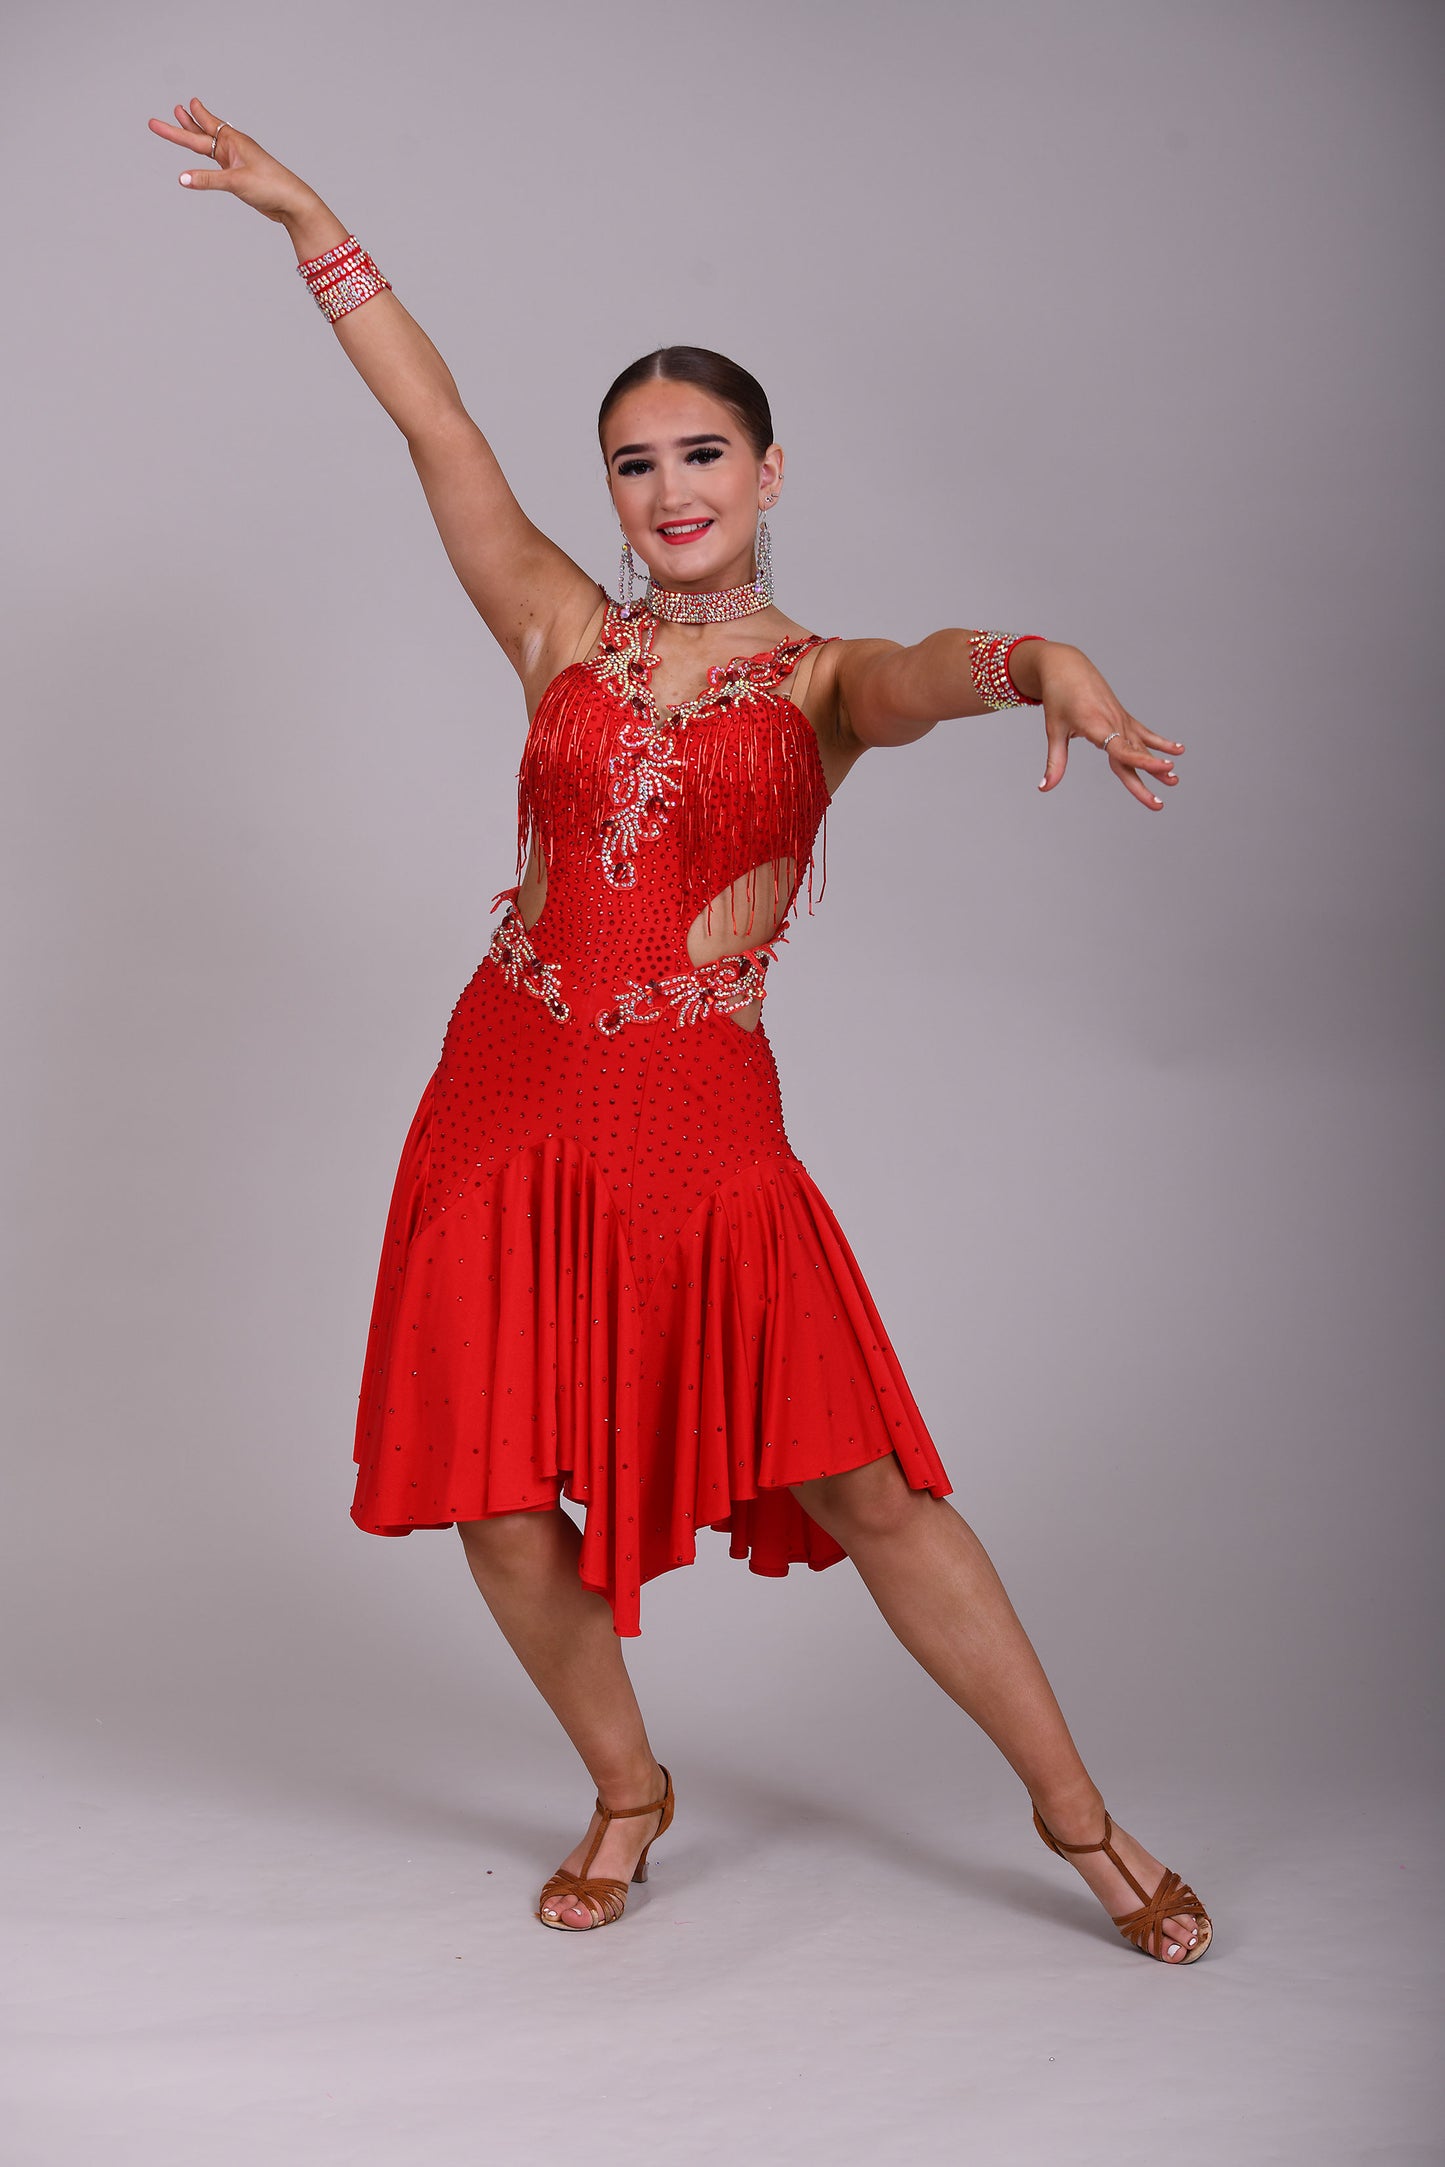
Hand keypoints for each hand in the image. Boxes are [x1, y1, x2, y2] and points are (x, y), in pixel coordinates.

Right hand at [146, 96, 316, 224]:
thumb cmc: (270, 186)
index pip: (203, 128)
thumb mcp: (235, 181)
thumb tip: (182, 179)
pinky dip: (205, 158)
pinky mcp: (238, 175)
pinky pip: (215, 163)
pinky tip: (201, 154)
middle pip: (200, 135)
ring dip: (193, 135)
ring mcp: (235, 161)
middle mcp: (233, 147)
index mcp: (233, 141)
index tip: (179, 106)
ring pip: (208, 146)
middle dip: (180, 128)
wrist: (291, 202)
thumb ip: (207, 180)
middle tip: (157, 122)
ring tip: (181, 120)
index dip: (188, 120)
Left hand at [1033, 644, 1183, 810]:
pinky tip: (1178, 751)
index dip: (1143, 761)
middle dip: (1147, 779)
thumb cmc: (1058, 697)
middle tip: (1159, 804)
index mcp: (1096, 725)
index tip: (1164, 768)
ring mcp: (1121, 719)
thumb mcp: (1054, 730)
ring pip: (1142, 746)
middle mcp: (1113, 723)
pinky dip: (1160, 742)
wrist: (1066, 666)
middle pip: (1133, 756)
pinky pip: (1144, 732)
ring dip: (1158, 764)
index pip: (1123, 750)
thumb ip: (1055, 761)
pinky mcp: (1123, 716)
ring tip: (1174, 780)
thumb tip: (1044, 788)